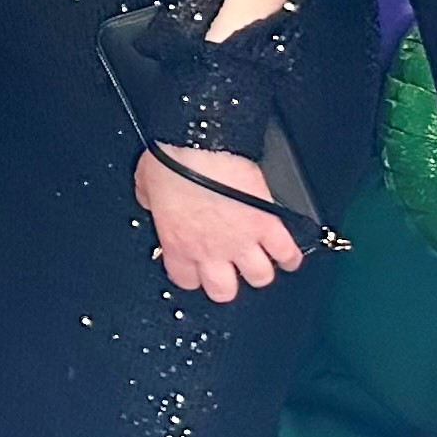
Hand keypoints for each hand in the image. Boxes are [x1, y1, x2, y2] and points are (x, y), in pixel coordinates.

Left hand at [133, 146, 304, 300]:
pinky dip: (290, 257)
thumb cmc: (171, 160)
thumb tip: (152, 200)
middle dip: (227, 283)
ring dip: (260, 270)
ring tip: (260, 262)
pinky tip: (288, 256)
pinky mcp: (268, 225)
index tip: (196, 269)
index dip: (192, 275)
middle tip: (228, 272)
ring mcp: (242, 240)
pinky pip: (288, 252)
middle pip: (224, 291)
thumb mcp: (145, 186)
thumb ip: (151, 203)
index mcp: (177, 243)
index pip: (185, 280)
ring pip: (260, 277)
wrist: (202, 145)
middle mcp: (210, 249)